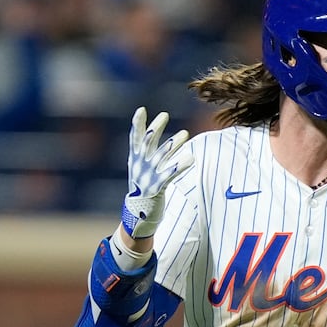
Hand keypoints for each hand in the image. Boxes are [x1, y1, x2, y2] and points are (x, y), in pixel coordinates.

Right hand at [121, 107, 191, 239]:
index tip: (141, 110)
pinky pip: (170, 174)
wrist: (138, 215)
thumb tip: (149, 135)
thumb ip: (144, 153)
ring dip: (173, 143)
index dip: (137, 124)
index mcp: (135, 160)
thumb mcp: (138, 169)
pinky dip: (180, 165)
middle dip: (156, 127)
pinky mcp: (156, 187)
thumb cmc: (142, 189)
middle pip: (147, 142)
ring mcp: (147, 176)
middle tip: (164, 115)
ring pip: (161, 155)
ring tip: (184, 134)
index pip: (134, 138)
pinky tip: (191, 158)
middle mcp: (140, 166)